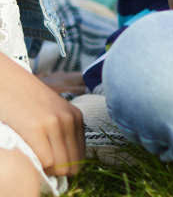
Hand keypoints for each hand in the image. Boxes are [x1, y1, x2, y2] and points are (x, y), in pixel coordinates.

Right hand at [0, 54, 84, 176]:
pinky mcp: (36, 128)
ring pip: (60, 165)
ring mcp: (54, 123)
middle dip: (58, 172)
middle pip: (72, 164)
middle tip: (42, 168)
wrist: (9, 83)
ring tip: (35, 161)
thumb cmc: (28, 103)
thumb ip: (62, 134)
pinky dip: (38, 166)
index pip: (80, 157)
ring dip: (47, 171)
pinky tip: (29, 157)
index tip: (52, 169)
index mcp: (77, 118)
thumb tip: (65, 168)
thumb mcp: (54, 115)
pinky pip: (46, 161)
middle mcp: (70, 120)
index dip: (66, 168)